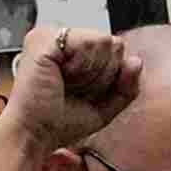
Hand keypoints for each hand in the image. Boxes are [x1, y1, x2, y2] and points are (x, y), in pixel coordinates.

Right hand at [4, 23, 135, 156]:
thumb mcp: (105, 106)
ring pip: (105, 41)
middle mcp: (59, 37)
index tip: (81, 93)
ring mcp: (50, 35)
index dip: (109, 76)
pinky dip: (83, 67)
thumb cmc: (60, 122)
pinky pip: (90, 42)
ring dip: (91, 73)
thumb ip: (127, 86)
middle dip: (102, 75)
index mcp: (71, 49)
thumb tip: (136, 61)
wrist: (34, 135)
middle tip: (73, 90)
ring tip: (65, 84)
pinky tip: (60, 76)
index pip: (115, 48)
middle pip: (114, 43)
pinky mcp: (45, 38)